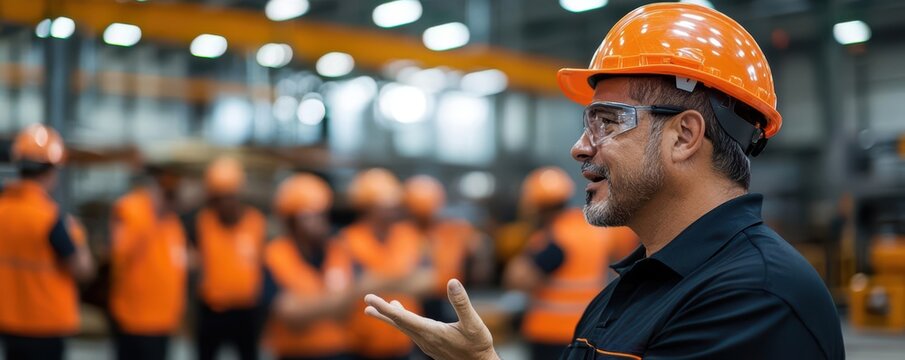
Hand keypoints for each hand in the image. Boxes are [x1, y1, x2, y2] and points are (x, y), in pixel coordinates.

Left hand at [364, 279, 497, 359]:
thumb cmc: (478, 345)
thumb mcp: (474, 323)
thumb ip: (462, 303)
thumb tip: (452, 282)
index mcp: (431, 332)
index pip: (402, 318)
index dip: (384, 308)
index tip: (369, 298)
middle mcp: (425, 339)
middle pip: (398, 323)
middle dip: (381, 312)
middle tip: (366, 301)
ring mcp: (426, 343)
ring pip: (403, 328)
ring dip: (388, 317)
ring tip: (373, 310)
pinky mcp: (430, 345)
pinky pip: (410, 331)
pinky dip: (401, 321)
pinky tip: (400, 314)